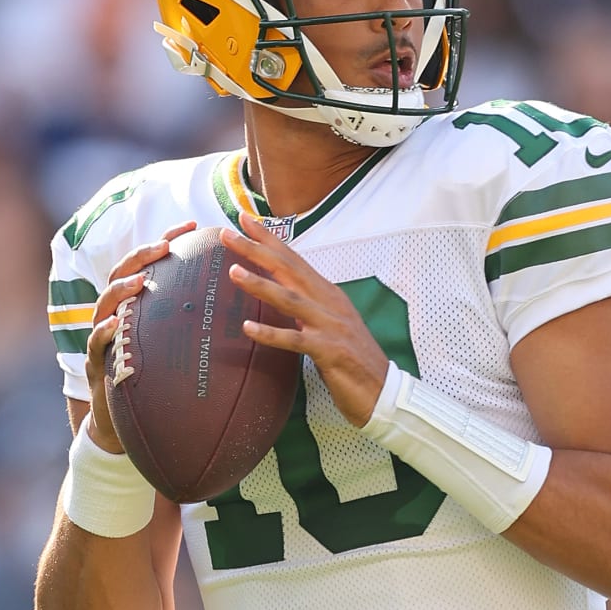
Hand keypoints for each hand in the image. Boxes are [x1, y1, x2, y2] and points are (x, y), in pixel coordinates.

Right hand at [83, 220, 197, 451]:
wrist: (127, 423)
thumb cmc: (159, 380)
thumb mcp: (180, 347)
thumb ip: (200, 322)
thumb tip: (250, 305)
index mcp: (139, 304)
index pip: (151, 263)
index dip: (168, 239)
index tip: (193, 225)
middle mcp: (117, 313)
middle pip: (123, 273)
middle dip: (140, 255)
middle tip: (163, 246)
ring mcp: (102, 335)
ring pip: (104, 303)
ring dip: (121, 289)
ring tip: (140, 281)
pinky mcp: (95, 362)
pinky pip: (95, 343)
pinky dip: (104, 331)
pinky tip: (116, 324)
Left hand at [222, 211, 389, 426]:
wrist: (383, 390)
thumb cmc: (352, 359)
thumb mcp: (330, 324)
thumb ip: (307, 307)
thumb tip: (280, 294)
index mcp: (328, 294)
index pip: (294, 259)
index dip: (269, 239)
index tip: (244, 219)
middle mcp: (330, 303)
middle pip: (289, 270)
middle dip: (257, 250)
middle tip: (227, 233)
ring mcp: (331, 326)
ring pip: (290, 300)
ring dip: (261, 285)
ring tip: (233, 272)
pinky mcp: (330, 352)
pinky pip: (295, 341)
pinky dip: (271, 334)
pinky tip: (248, 329)